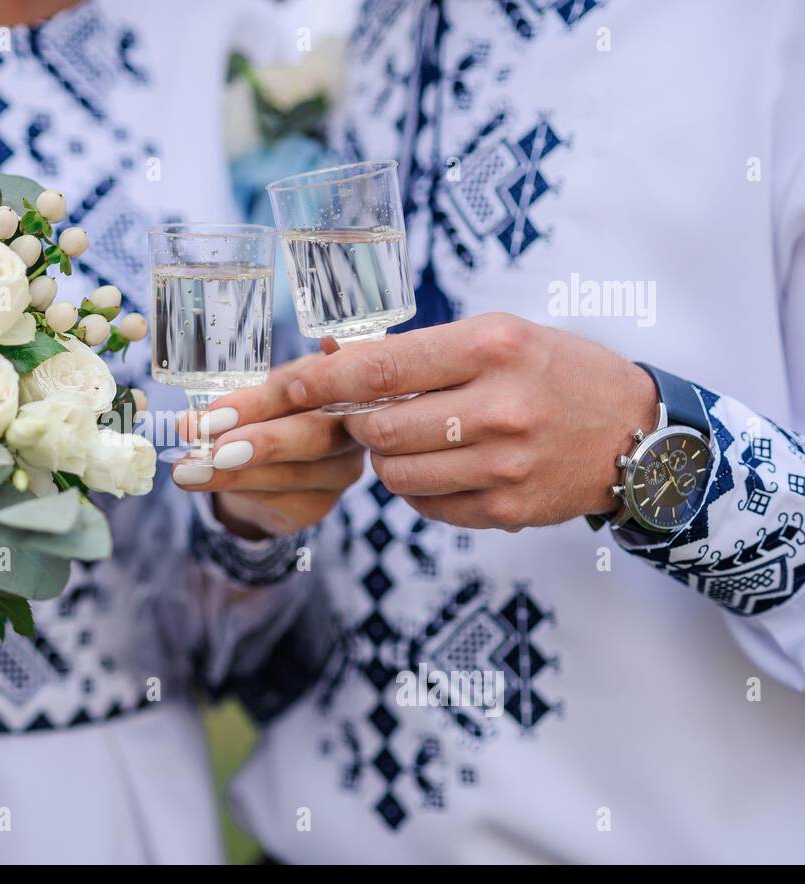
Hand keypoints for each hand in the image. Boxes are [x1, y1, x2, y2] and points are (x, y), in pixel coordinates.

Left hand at [172, 355, 365, 538]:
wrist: (274, 459)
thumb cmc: (272, 409)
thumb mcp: (260, 392)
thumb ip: (237, 402)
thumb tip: (192, 422)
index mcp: (340, 382)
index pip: (305, 390)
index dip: (259, 401)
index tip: (216, 413)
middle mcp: (354, 427)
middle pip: (315, 436)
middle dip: (261, 443)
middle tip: (215, 450)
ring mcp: (341, 470)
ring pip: (291, 474)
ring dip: (234, 474)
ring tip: (187, 472)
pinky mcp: (321, 504)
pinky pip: (281, 500)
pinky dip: (240, 490)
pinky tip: (206, 484)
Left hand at [287, 313, 657, 529]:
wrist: (635, 433)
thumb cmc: (554, 372)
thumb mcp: (497, 336)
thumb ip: (418, 350)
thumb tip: (331, 355)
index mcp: (493, 346)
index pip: (380, 368)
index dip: (320, 379)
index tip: (284, 385)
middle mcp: (500, 407)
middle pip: (378, 429)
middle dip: (358, 423)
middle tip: (368, 414)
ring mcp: (504, 466)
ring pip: (394, 473)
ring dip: (386, 457)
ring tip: (414, 438)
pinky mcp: (507, 510)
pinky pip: (425, 505)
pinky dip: (417, 487)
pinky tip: (444, 466)